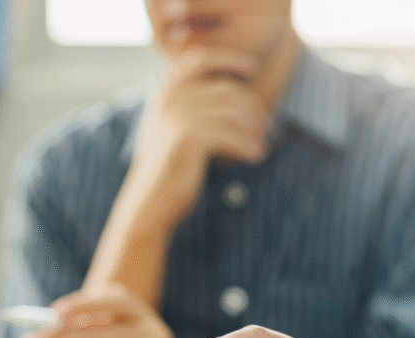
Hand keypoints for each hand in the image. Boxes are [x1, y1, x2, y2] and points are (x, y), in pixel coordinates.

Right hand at [128, 47, 269, 226]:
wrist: (149, 201)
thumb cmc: (168, 170)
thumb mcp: (175, 132)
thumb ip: (194, 110)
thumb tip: (239, 101)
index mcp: (166, 93)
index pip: (200, 59)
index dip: (229, 59)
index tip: (253, 67)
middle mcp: (170, 99)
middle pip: (226, 88)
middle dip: (251, 105)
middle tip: (265, 123)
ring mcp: (178, 116)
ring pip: (233, 111)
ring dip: (253, 127)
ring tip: (260, 143)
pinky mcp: (189, 137)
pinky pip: (232, 134)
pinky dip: (248, 145)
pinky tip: (256, 155)